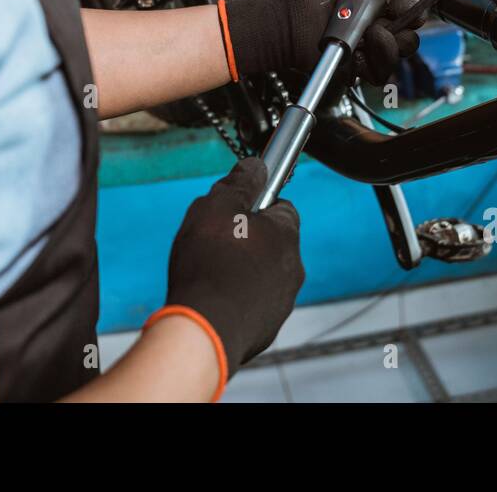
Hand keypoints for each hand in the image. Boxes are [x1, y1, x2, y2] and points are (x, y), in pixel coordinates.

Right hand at [164, 157, 303, 374]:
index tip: (234, 210)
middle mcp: (292, 269)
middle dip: (246, 240)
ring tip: (209, 274)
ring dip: (241, 271)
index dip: (256, 205)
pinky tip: (212, 300)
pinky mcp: (266, 329)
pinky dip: (236, 300)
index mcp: (286, 235)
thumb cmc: (210, 264)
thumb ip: (239, 183)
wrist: (204, 330)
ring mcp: (281, 303)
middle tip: (214, 243)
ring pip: (263, 276)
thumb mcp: (217, 206)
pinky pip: (252, 305)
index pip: (282, 207)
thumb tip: (256, 166)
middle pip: (271, 243)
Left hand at [224, 0, 424, 83]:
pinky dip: (380, 53)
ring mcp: (370, 43)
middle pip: (414, 20)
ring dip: (396, 33)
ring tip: (373, 25)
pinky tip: (365, 40)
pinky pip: (384, 68)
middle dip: (409, 10)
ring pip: (405, 44)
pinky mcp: (361, 65)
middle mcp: (377, 18)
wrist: (284, 17)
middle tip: (392, 4)